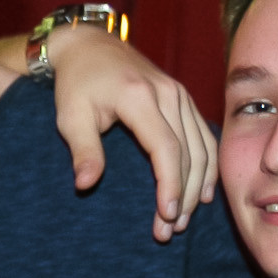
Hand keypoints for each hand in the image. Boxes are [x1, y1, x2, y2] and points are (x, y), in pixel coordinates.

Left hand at [0, 28, 217, 241]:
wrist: (89, 46)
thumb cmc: (75, 83)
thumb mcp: (70, 116)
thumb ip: (82, 150)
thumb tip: (85, 185)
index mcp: (140, 97)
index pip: (166, 148)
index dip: (170, 184)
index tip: (165, 215)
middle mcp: (168, 94)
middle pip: (188, 153)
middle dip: (182, 195)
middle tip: (170, 231)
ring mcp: (179, 94)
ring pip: (201, 147)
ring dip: (196, 186)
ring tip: (182, 220)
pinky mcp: (183, 98)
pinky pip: (204, 136)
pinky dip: (207, 166)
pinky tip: (202, 193)